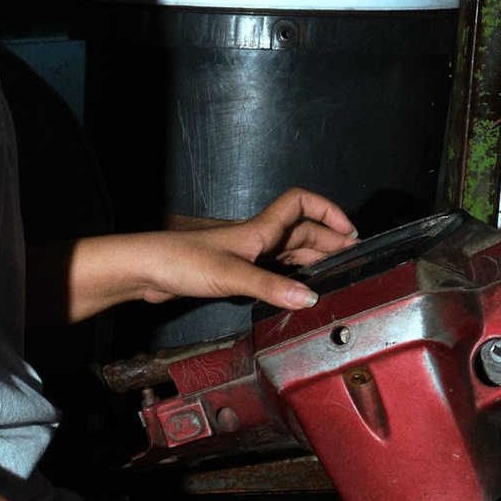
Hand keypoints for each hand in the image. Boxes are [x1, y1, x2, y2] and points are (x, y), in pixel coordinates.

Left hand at [84, 185, 356, 318]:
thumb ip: (270, 286)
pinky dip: (291, 276)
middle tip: (354, 260)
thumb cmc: (180, 261)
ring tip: (334, 274)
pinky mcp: (234, 271)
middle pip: (303, 231)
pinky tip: (296, 288)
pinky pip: (273, 269)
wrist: (146, 270)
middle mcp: (256, 238)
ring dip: (313, 259)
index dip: (327, 210)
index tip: (349, 231)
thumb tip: (308, 297)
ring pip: (290, 251)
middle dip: (330, 241)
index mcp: (260, 229)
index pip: (301, 203)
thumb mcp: (231, 275)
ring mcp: (246, 254)